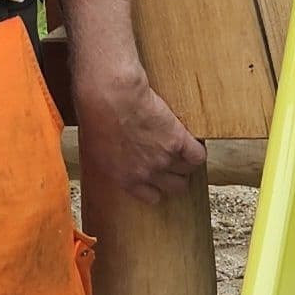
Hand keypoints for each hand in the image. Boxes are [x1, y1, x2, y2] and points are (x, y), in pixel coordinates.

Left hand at [74, 51, 208, 208]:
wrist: (111, 99)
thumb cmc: (97, 117)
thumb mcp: (97, 149)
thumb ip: (113, 162)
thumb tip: (120, 159)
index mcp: (125, 178)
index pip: (151, 196)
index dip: (158, 187)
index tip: (159, 179)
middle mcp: (146, 173)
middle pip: (175, 186)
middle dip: (177, 176)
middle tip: (175, 164)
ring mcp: (164, 158)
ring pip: (188, 170)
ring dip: (188, 161)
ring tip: (185, 151)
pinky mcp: (177, 140)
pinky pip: (197, 156)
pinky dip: (198, 151)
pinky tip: (193, 143)